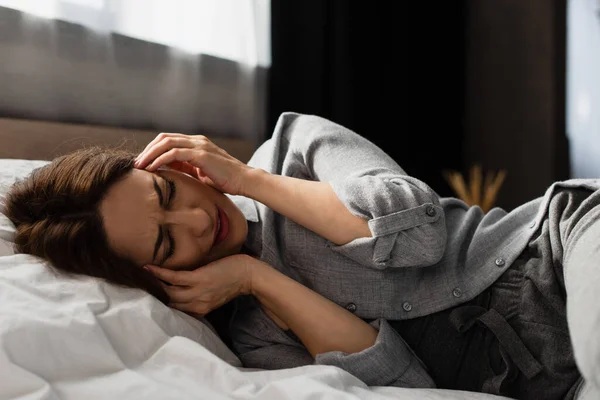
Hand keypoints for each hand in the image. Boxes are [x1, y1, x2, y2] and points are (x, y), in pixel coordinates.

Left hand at [134, 133, 254, 195]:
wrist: (244, 181)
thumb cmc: (225, 180)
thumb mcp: (200, 173)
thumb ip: (186, 168)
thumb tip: (166, 171)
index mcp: (196, 143)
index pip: (168, 140)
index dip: (152, 149)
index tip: (142, 163)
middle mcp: (197, 140)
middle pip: (164, 138)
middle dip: (147, 150)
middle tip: (137, 164)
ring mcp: (199, 145)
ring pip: (166, 143)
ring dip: (150, 154)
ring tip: (140, 167)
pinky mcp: (201, 154)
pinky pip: (174, 154)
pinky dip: (160, 160)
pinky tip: (153, 169)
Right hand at [144, 254, 257, 315]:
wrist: (249, 275)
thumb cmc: (232, 281)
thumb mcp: (213, 297)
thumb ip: (198, 299)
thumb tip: (180, 293)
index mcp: (200, 310)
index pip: (175, 312)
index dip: (159, 306)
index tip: (145, 299)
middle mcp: (196, 304)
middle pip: (168, 304)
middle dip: (152, 297)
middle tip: (136, 286)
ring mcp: (197, 292)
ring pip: (168, 293)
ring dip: (152, 284)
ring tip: (139, 277)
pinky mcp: (199, 279)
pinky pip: (174, 278)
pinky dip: (160, 273)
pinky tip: (148, 268)